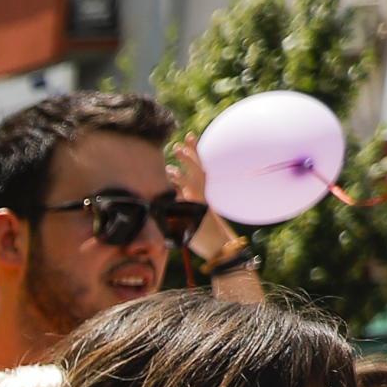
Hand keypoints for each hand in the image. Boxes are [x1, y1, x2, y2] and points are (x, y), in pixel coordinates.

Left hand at [170, 137, 246, 268]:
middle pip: (197, 170)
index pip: (197, 170)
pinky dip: (180, 189)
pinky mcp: (197, 214)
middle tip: (181, 139)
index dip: (193, 154)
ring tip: (175, 152)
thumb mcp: (189, 218)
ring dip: (185, 165)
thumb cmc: (204, 237)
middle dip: (190, 154)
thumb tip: (167, 198)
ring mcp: (200, 204)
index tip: (189, 137)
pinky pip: (189, 198)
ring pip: (193, 180)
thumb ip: (180, 206)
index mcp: (200, 195)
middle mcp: (201, 196)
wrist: (219, 249)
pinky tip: (171, 178)